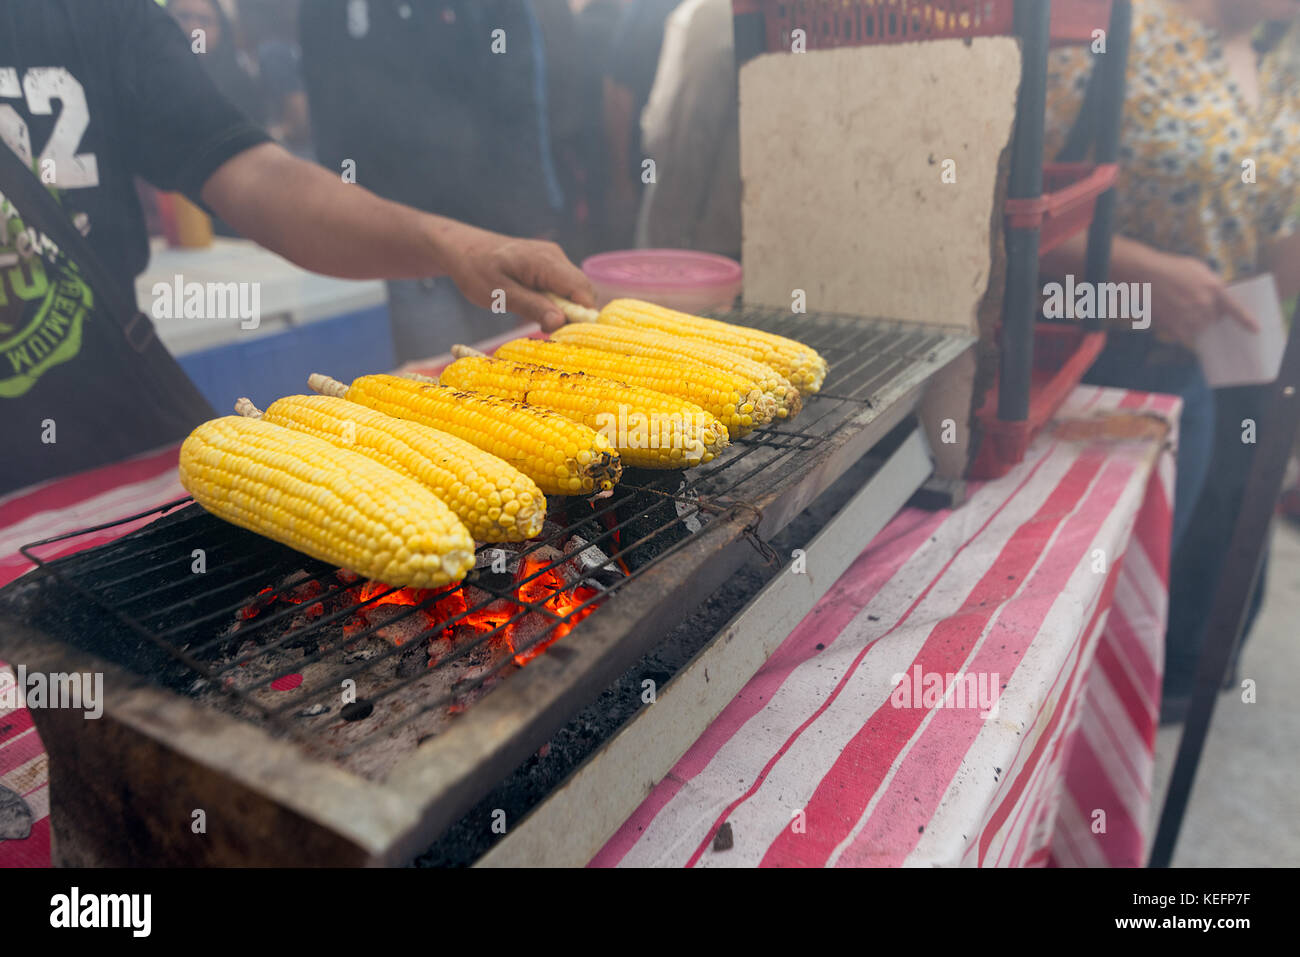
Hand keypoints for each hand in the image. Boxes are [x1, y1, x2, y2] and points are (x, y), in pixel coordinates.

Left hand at [437, 223, 594, 331]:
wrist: (462, 248)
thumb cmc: (475, 270)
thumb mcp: (500, 294)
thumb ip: (532, 306)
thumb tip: (561, 322)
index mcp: (545, 261)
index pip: (582, 290)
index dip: (582, 315)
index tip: (566, 335)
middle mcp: (556, 257)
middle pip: (583, 291)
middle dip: (573, 315)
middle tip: (548, 330)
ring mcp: (554, 259)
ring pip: (574, 290)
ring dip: (563, 309)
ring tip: (537, 318)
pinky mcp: (549, 265)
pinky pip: (563, 287)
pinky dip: (556, 302)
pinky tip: (536, 307)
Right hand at [1143, 250, 1258, 348]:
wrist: (1145, 274)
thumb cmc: (1171, 267)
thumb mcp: (1198, 269)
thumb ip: (1211, 284)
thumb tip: (1216, 299)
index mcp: (1214, 288)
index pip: (1234, 308)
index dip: (1246, 320)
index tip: (1255, 330)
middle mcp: (1204, 304)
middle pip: (1213, 319)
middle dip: (1206, 314)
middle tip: (1191, 304)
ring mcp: (1190, 317)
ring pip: (1199, 328)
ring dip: (1193, 322)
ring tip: (1178, 308)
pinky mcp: (1175, 326)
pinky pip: (1185, 335)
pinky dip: (1180, 330)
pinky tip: (1171, 317)